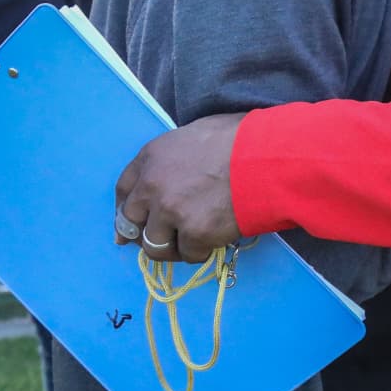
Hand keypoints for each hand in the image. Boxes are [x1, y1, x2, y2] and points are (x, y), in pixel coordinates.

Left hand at [116, 112, 244, 262]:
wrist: (266, 156)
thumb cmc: (238, 139)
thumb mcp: (196, 135)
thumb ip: (174, 159)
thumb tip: (173, 177)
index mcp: (152, 156)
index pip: (123, 190)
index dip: (126, 210)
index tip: (130, 226)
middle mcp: (153, 185)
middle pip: (131, 222)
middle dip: (144, 232)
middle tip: (162, 238)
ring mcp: (171, 212)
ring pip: (154, 246)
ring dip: (172, 246)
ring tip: (194, 239)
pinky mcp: (194, 233)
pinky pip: (189, 254)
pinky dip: (202, 250)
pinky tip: (216, 236)